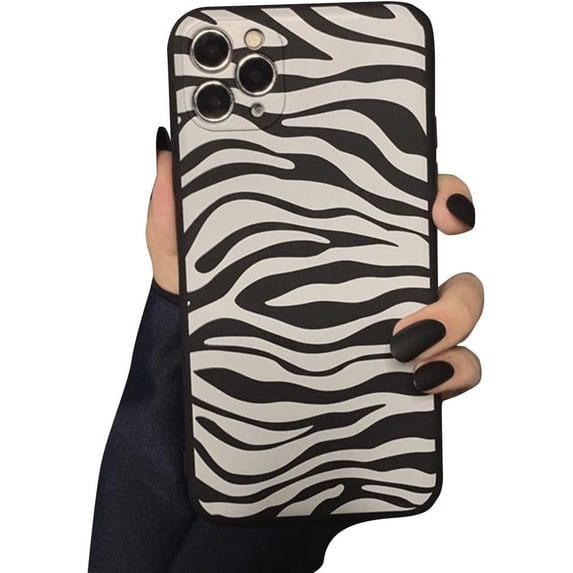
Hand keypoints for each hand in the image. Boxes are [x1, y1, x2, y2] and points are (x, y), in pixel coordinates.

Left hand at [147, 128, 482, 399]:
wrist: (214, 384)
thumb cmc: (209, 311)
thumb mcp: (184, 261)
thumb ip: (176, 211)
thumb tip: (168, 151)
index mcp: (341, 235)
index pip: (403, 198)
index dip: (436, 189)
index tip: (441, 200)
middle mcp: (379, 274)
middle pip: (445, 253)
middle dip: (454, 256)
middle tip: (431, 266)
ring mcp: (397, 322)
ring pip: (461, 309)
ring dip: (454, 318)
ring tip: (403, 341)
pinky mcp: (401, 372)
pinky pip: (453, 370)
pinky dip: (452, 373)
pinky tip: (418, 379)